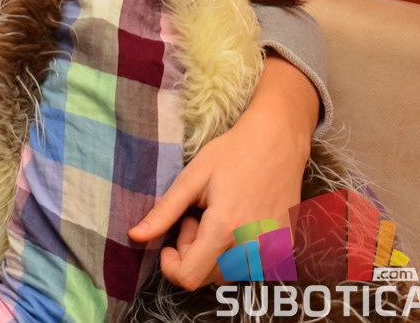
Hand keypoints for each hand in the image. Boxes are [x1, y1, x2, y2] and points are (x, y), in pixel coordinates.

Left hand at [128, 57, 314, 289]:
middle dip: (192, 253)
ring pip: (228, 275)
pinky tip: (237, 220)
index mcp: (225, 230)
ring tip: (217, 216)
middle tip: (196, 216)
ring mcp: (274, 251)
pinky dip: (235, 252)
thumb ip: (163, 213)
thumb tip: (134, 236)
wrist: (278, 141)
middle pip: (207, 278)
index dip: (172, 264)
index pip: (189, 278)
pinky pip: (250, 266)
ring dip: (214, 254)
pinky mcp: (286, 248)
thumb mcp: (191, 179)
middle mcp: (253, 248)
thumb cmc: (231, 153)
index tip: (172, 238)